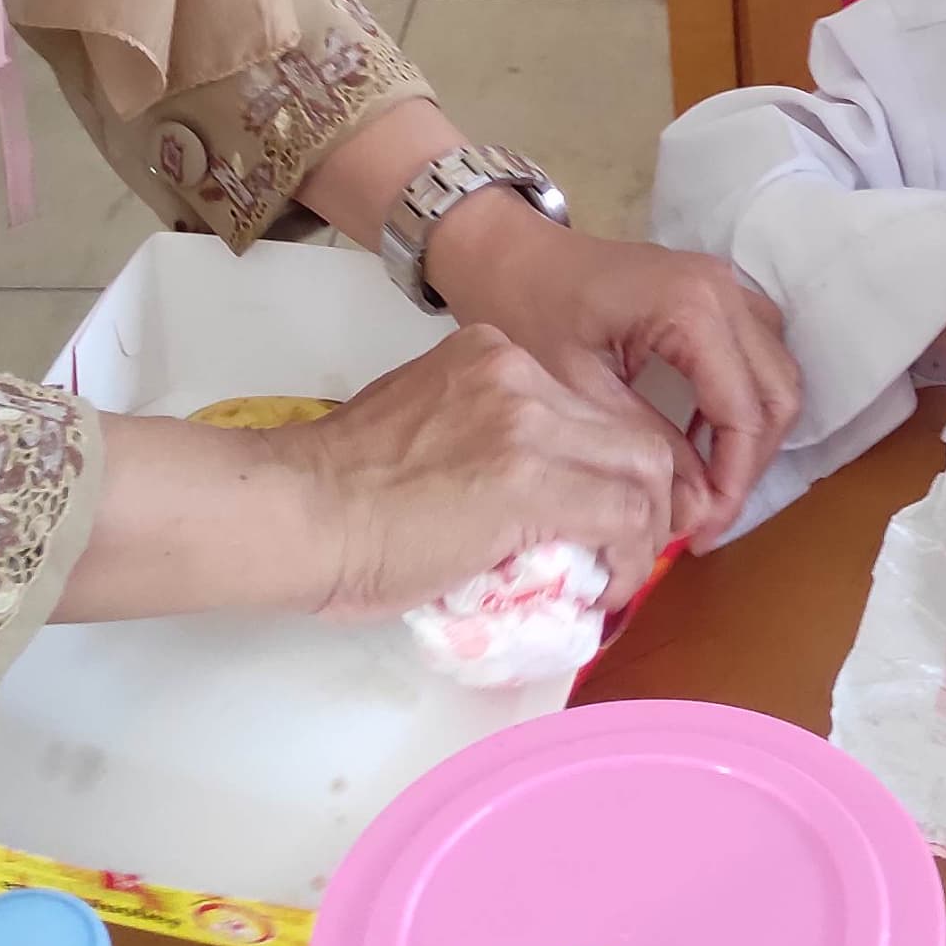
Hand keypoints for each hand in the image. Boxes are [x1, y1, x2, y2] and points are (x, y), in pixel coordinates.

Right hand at [53, 323, 679, 625]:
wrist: (296, 512)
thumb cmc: (336, 494)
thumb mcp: (423, 429)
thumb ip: (481, 441)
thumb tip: (522, 502)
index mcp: (490, 354)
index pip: (593, 405)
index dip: (615, 464)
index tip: (607, 513)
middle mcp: (518, 372)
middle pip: (632, 430)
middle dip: (648, 496)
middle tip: (628, 550)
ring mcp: (527, 421)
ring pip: (643, 469)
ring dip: (645, 530)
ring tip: (617, 575)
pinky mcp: (530, 479)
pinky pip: (622, 517)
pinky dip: (627, 559)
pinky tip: (603, 590)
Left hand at [426, 199, 802, 544]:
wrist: (509, 254)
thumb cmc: (529, 310)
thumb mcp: (577, 388)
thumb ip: (643, 443)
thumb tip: (694, 510)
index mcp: (692, 308)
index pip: (744, 412)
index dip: (732, 481)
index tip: (702, 532)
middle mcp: (724, 290)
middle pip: (778, 393)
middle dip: (750, 464)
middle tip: (707, 518)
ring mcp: (725, 285)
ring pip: (776, 374)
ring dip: (753, 434)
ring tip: (707, 486)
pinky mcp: (715, 292)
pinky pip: (756, 353)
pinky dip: (742, 402)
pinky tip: (700, 440)